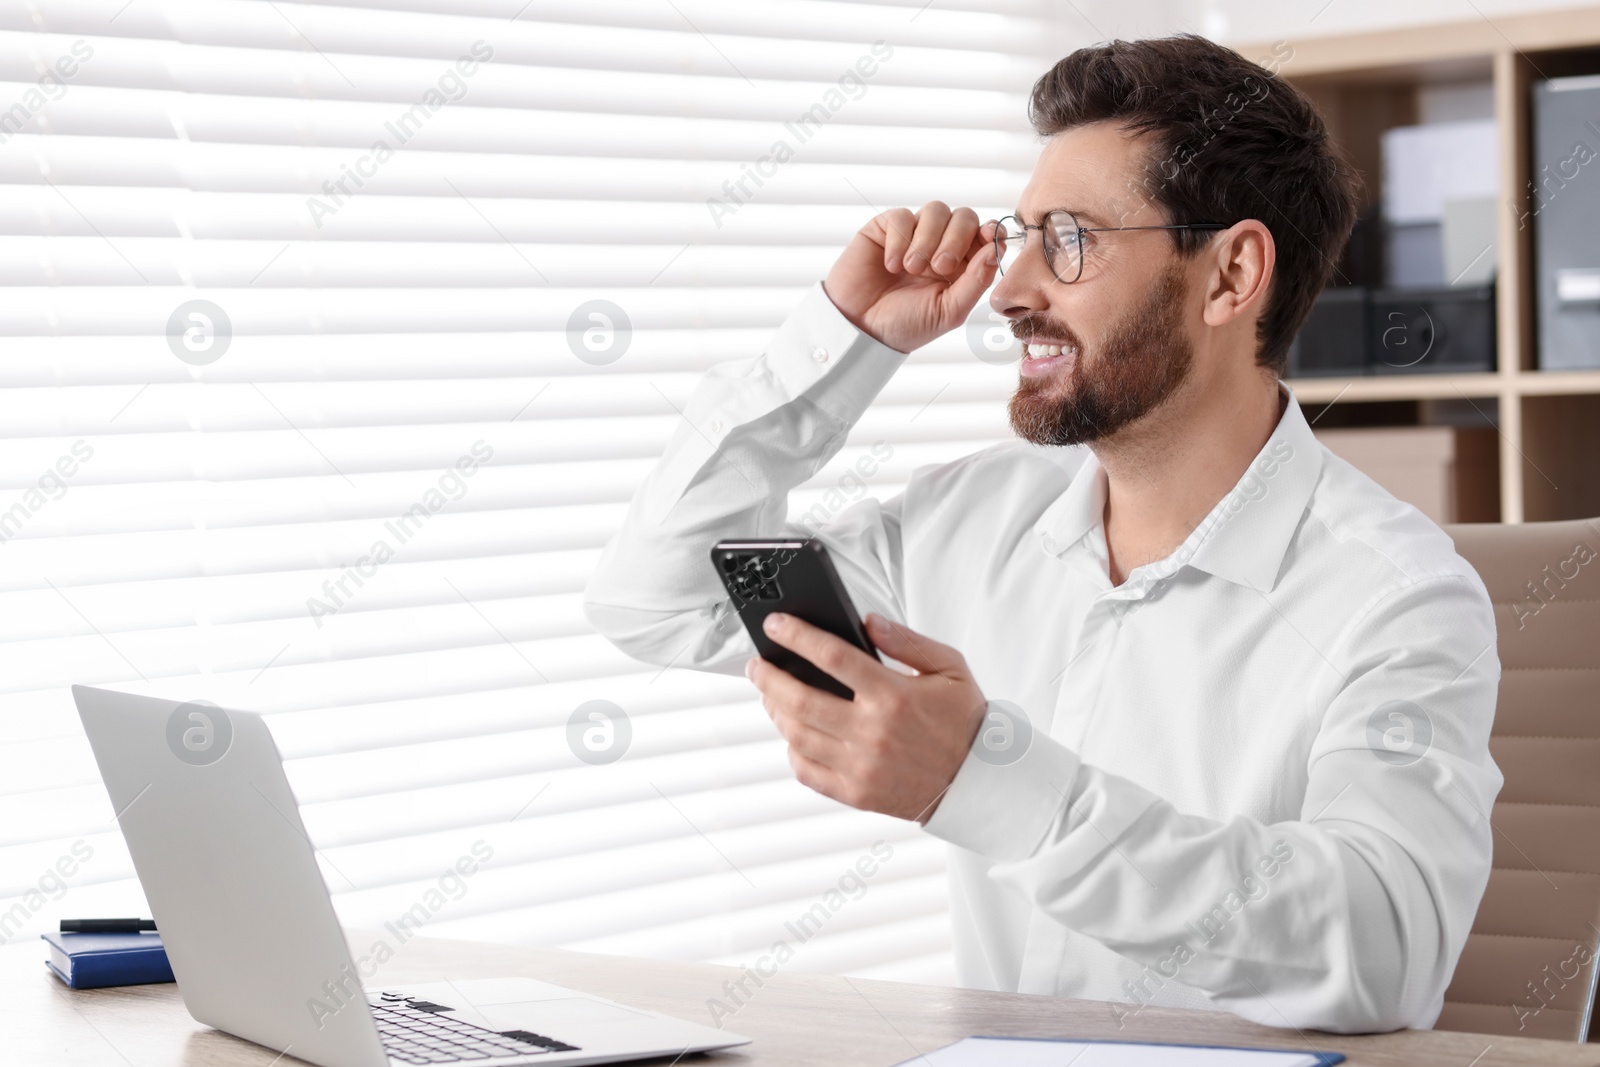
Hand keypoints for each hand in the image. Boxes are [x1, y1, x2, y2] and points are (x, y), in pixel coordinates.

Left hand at [746, 611, 985, 822]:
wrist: (978, 782)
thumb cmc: (964, 722)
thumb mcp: (949, 668)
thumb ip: (906, 641)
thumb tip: (867, 622)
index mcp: (893, 696)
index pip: (831, 656)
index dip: (796, 636)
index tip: (776, 624)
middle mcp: (872, 732)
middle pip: (800, 698)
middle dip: (769, 677)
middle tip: (757, 664)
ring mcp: (861, 766)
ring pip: (797, 735)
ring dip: (775, 710)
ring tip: (770, 694)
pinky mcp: (856, 794)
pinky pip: (807, 771)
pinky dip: (792, 751)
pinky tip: (792, 734)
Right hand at [823, 202, 999, 353]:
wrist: (861, 329)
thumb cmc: (906, 324)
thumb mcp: (949, 311)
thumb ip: (975, 282)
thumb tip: (995, 250)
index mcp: (962, 265)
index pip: (985, 234)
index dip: (989, 231)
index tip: (988, 237)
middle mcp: (941, 245)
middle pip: (964, 216)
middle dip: (957, 238)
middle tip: (940, 266)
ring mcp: (914, 234)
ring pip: (936, 210)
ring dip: (927, 239)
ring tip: (911, 269)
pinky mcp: (885, 228)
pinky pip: (902, 217)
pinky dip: (899, 241)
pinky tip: (891, 266)